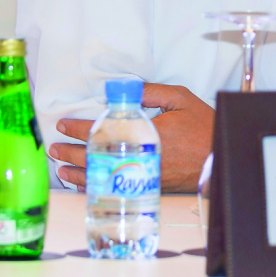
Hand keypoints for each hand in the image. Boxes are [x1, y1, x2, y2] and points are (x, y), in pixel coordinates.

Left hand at [48, 82, 214, 192]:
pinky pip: (115, 188)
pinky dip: (97, 187)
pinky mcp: (148, 187)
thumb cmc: (203, 127)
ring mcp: (143, 175)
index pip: (102, 130)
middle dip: (72, 152)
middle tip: (55, 147)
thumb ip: (151, 92)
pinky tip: (85, 185)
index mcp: (144, 132)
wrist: (220, 158)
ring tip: (61, 168)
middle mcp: (140, 156)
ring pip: (104, 176)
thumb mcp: (181, 99)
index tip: (64, 125)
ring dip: (79, 173)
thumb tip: (123, 88)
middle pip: (97, 156)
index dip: (80, 128)